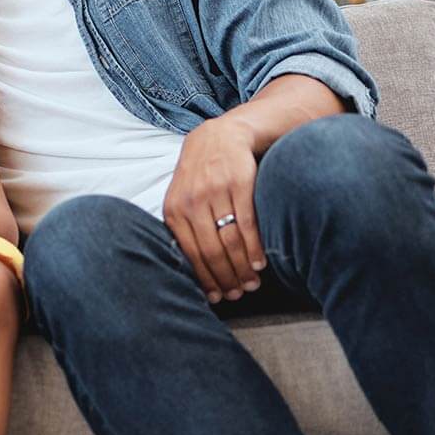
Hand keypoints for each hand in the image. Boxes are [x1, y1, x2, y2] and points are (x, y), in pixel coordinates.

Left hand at [163, 115, 266, 303]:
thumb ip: (184, 228)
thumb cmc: (200, 176)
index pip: (191, 255)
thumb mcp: (182, 199)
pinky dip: (255, 247)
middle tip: (240, 294)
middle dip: (227, 278)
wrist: (219, 137)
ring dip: (243, 267)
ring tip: (252, 283)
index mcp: (174, 211)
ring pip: (230, 241)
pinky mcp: (238, 183)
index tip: (218, 297)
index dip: (206, 280)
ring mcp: (215, 192)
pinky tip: (260, 262)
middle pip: (211, 252)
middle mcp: (192, 202)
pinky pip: (248, 223)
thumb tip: (193, 271)